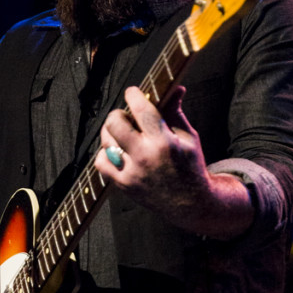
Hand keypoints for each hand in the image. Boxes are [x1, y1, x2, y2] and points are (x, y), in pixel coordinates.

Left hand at [95, 85, 253, 239]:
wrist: (190, 203)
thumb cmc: (190, 166)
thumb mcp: (188, 138)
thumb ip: (175, 113)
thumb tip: (176, 88)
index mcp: (164, 142)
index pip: (141, 109)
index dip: (133, 95)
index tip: (133, 92)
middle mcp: (145, 157)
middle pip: (115, 123)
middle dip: (118, 113)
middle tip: (125, 115)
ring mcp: (132, 172)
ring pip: (105, 142)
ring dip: (111, 132)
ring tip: (123, 133)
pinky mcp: (123, 185)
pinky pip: (101, 162)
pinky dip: (105, 153)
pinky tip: (117, 151)